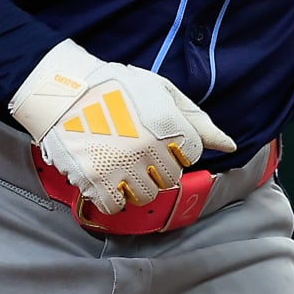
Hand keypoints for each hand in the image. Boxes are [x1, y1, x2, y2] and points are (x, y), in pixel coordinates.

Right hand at [8, 39, 235, 214]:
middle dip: (158, 167)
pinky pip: (115, 207)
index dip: (177, 146)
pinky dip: (111, 197)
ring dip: (136, 184)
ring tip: (120, 162)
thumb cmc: (115, 86)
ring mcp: (121, 167)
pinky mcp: (95, 181)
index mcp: (167, 124)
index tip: (159, 136)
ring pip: (146, 196)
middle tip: (137, 149)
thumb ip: (197, 120)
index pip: (192, 155)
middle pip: (170, 178)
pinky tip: (105, 177)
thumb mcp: (161, 91)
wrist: (64, 89)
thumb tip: (229, 146)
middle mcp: (148, 149)